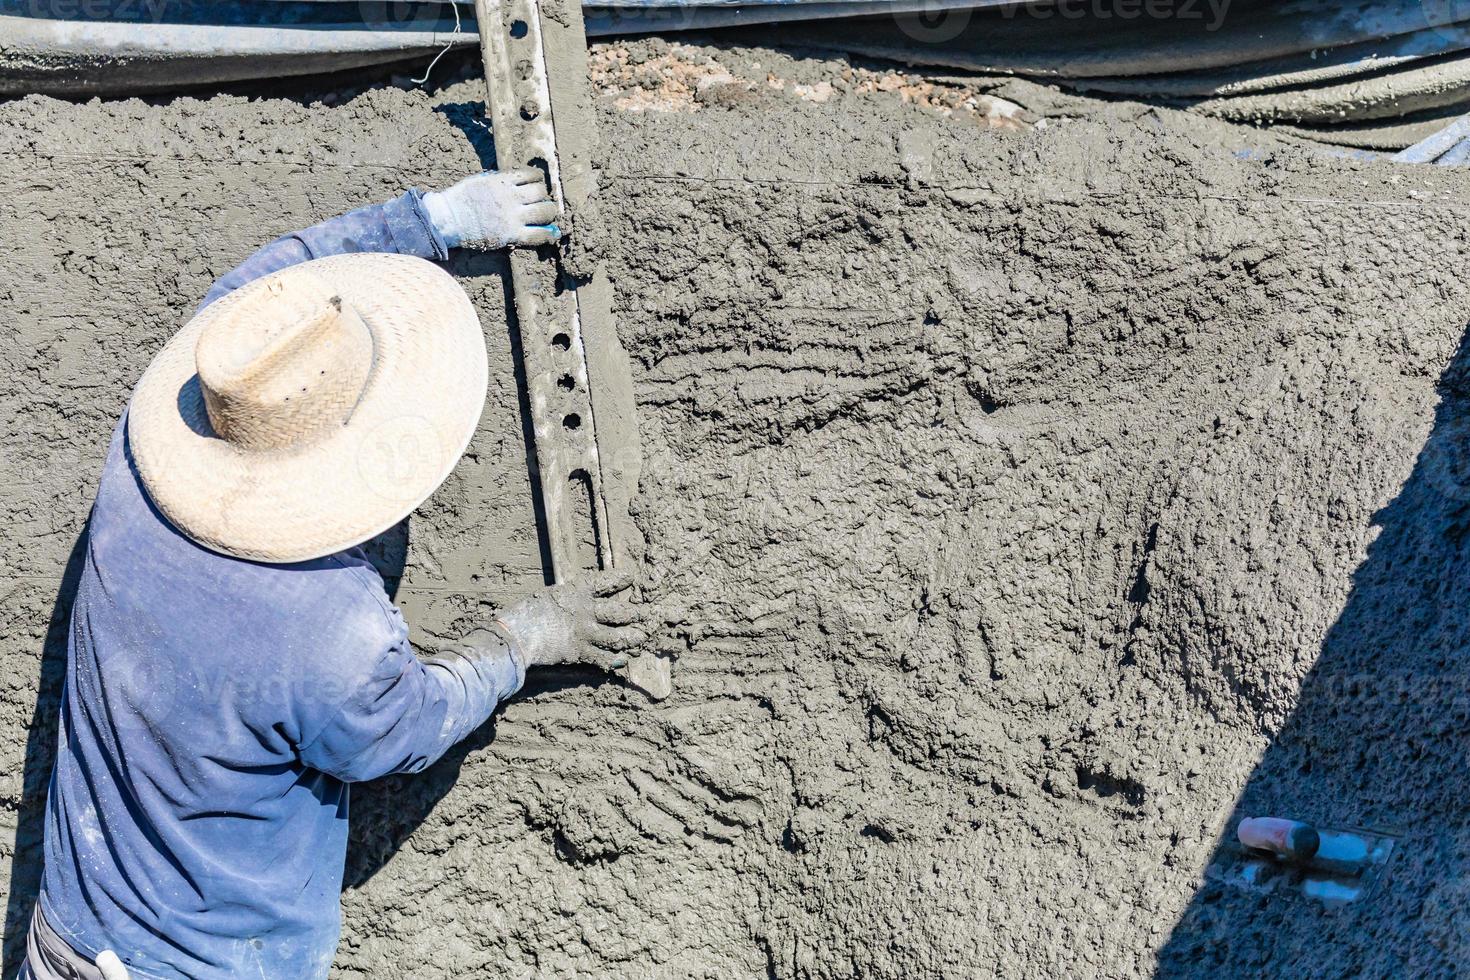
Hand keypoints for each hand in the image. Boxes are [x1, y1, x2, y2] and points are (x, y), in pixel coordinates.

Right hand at [422, 168, 562, 249]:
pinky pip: (538, 235)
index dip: (537, 180)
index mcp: (502, 181)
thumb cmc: (460, 199)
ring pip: (544, 212)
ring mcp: (512, 217)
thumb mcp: (480, 180)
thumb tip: (515, 180)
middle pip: (541, 193)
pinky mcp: (511, 235)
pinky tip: (552, 234)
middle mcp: (510, 197)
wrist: (448, 220)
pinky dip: (548, 235)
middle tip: (540, 202)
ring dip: (549, 213)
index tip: (536, 184)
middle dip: (543, 196)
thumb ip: (500, 180)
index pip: (531, 175)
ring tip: (546, 215)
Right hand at [496, 570, 648, 670]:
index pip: (605, 581)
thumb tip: (580, 599)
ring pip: (618, 637)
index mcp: (578, 591)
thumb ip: (569, 598)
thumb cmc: (528, 612)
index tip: (631, 578)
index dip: (620, 579)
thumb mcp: (550, 596)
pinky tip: (623, 659)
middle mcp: (587, 611)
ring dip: (633, 637)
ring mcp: (586, 633)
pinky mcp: (580, 652)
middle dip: (639, 614)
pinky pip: (603, 658)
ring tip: (643, 636)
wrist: (518, 633)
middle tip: (653, 614)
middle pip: (621, 613)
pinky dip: (615, 659)